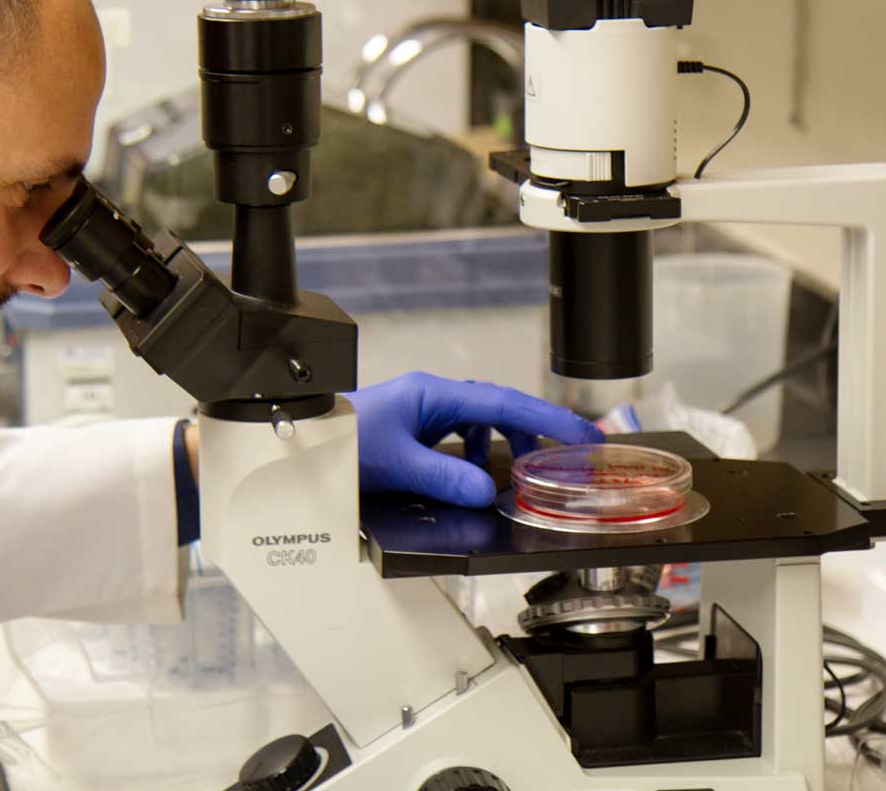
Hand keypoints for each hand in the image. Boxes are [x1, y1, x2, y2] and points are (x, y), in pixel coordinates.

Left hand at [347, 371, 601, 507]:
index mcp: (432, 395)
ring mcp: (422, 412)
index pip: (504, 403)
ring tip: (517, 472)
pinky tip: (472, 476)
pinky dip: (474, 455)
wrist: (303, 445)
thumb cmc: (340, 444)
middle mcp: (431, 398)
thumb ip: (445, 477)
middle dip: (533, 430)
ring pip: (479, 423)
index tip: (582, 436)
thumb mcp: (397, 464)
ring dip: (501, 445)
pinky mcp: (413, 429)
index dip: (547, 419)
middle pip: (498, 408)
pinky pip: (458, 436)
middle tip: (567, 454)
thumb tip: (487, 490)